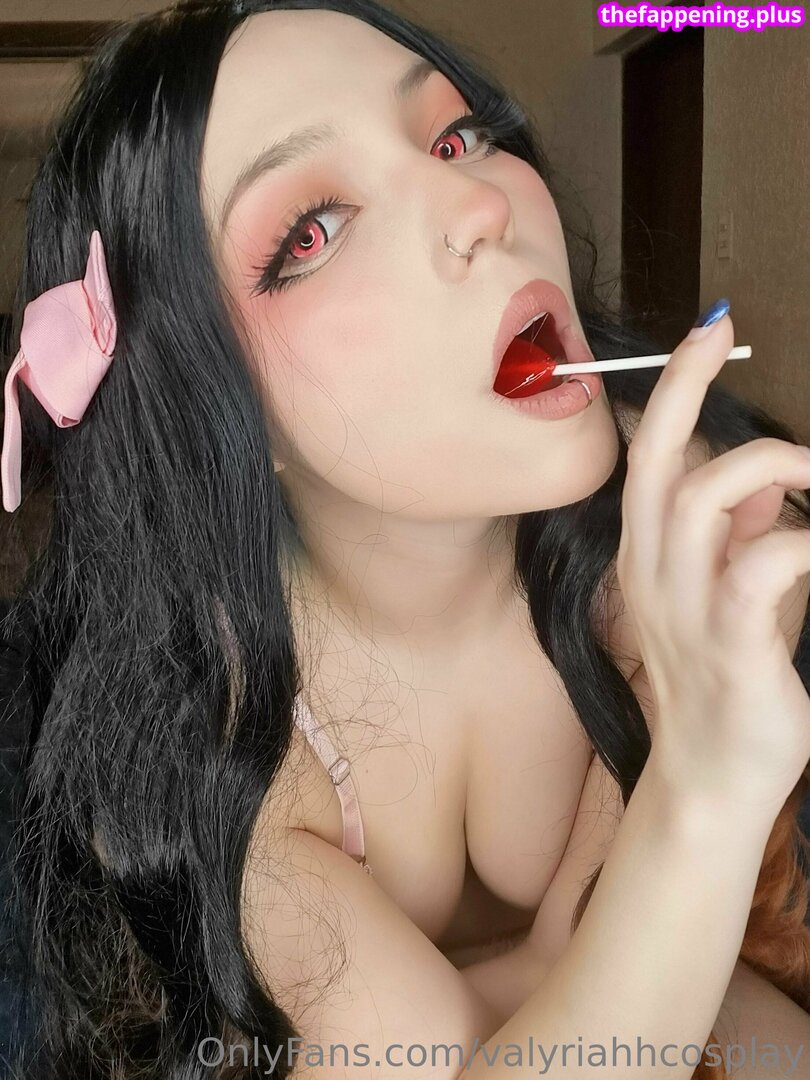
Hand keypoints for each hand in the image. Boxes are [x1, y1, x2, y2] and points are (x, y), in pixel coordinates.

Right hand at [617, 311, 809, 818]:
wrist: (711, 779)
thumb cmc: (722, 684)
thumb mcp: (719, 599)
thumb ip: (737, 540)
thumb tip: (764, 490)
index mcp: (647, 560)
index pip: (649, 460)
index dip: (671, 390)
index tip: (703, 332)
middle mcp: (652, 575)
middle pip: (658, 463)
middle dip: (682, 389)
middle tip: (716, 333)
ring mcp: (684, 609)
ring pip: (705, 500)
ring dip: (768, 466)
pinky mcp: (728, 643)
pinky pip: (762, 567)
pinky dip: (802, 542)